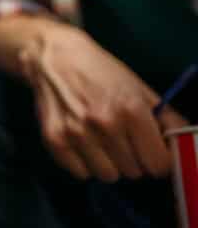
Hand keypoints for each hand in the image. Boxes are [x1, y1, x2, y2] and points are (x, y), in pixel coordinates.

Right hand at [20, 23, 188, 181]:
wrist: (52, 56)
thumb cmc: (100, 71)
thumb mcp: (139, 88)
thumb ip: (166, 118)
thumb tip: (180, 144)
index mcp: (131, 110)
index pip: (158, 164)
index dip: (157, 158)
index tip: (149, 150)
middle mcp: (105, 125)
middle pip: (134, 172)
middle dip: (132, 159)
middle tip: (121, 139)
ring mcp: (77, 134)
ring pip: (108, 176)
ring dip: (108, 164)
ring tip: (100, 141)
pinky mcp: (54, 140)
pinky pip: (80, 173)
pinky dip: (83, 163)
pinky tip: (81, 142)